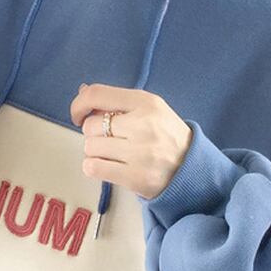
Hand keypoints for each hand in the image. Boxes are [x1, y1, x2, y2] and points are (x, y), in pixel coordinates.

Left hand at [69, 84, 193, 199]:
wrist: (192, 169)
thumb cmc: (167, 137)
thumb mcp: (150, 110)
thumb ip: (117, 101)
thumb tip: (83, 92)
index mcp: (146, 103)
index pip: (97, 94)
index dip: (79, 104)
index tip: (79, 115)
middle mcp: (143, 125)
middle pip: (90, 126)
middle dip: (94, 134)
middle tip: (110, 140)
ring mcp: (139, 153)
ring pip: (90, 147)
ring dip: (95, 152)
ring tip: (114, 154)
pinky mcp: (135, 177)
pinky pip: (93, 168)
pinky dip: (94, 167)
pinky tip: (108, 166)